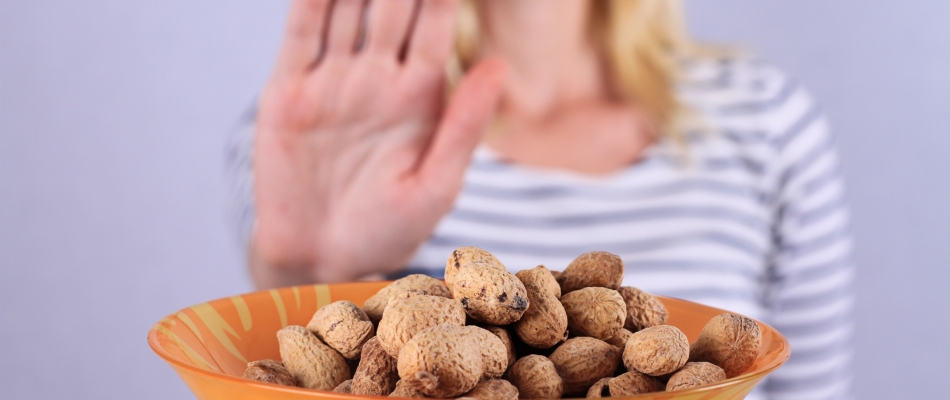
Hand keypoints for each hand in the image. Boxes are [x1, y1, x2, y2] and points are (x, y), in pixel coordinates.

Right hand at [252, 0, 505, 284]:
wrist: (322, 260)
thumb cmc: (388, 229)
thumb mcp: (437, 185)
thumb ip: (464, 124)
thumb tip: (499, 65)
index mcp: (419, 95)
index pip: (436, 22)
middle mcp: (377, 77)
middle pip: (391, 3)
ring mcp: (332, 81)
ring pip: (346, 8)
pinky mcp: (288, 93)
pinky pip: (301, 34)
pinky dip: (311, 1)